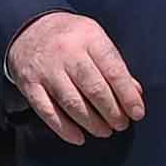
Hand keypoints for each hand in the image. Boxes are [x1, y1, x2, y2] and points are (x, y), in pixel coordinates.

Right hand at [7, 11, 145, 141]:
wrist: (29, 28)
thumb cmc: (71, 37)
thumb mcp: (95, 39)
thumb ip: (114, 66)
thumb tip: (135, 93)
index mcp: (89, 38)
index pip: (113, 70)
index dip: (127, 95)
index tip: (137, 113)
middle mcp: (67, 52)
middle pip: (94, 88)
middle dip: (111, 111)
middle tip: (121, 124)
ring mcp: (46, 69)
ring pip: (72, 102)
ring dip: (92, 122)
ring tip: (104, 131)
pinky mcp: (29, 84)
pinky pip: (48, 111)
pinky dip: (64, 128)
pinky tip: (78, 137)